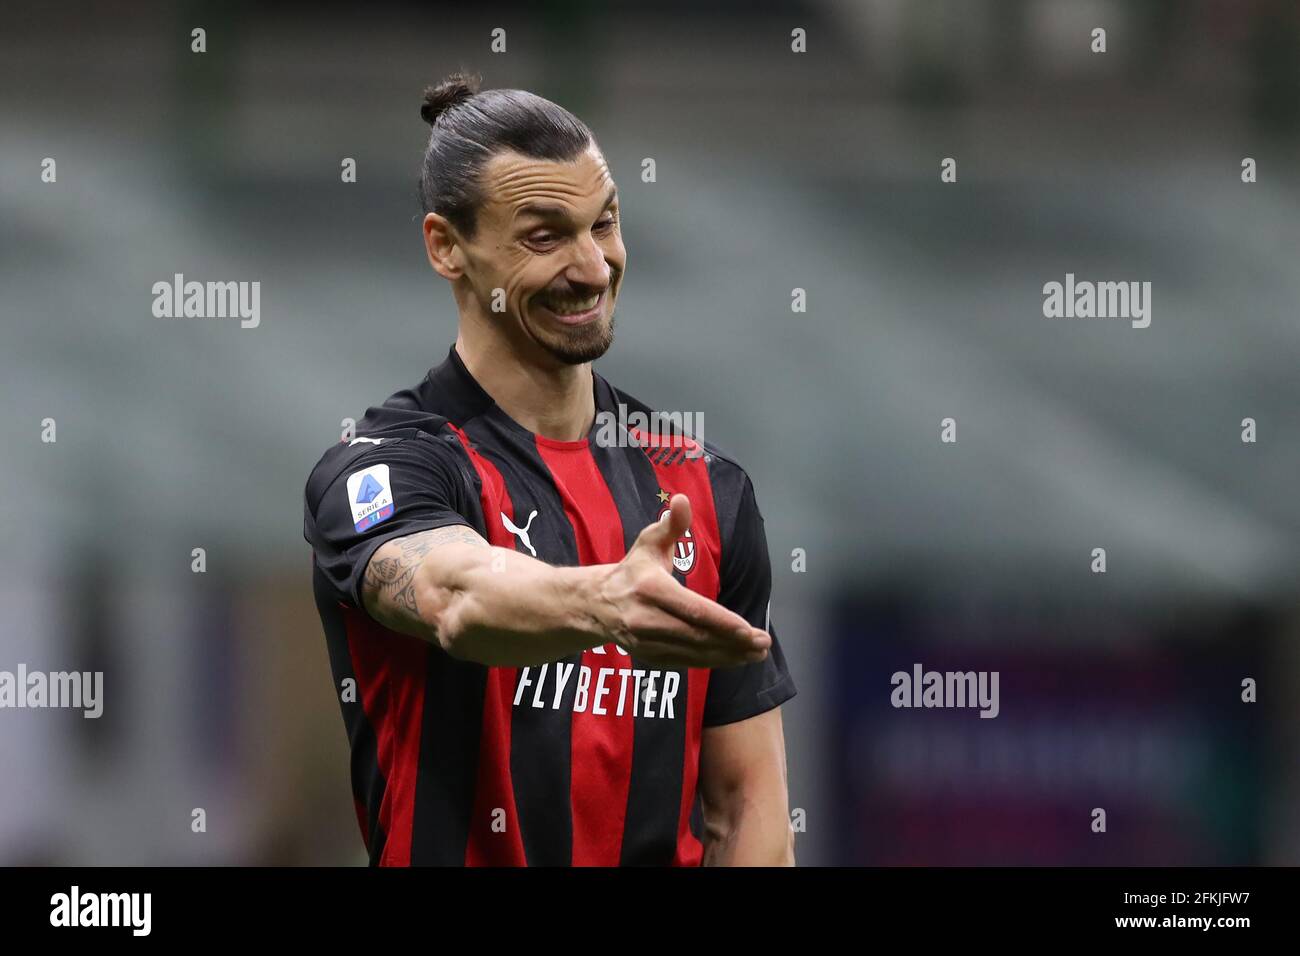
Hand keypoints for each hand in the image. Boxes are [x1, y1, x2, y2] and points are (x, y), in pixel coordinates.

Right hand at [593, 493, 770, 668]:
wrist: (597, 604)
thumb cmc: (633, 570)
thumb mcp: (649, 542)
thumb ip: (671, 525)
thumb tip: (682, 500)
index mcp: (649, 589)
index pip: (692, 610)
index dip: (722, 622)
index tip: (748, 630)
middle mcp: (646, 620)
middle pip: (697, 636)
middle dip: (733, 642)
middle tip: (762, 643)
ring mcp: (646, 643)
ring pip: (694, 654)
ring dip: (728, 656)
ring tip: (756, 654)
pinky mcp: (649, 658)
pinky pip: (685, 662)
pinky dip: (711, 661)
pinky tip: (733, 658)